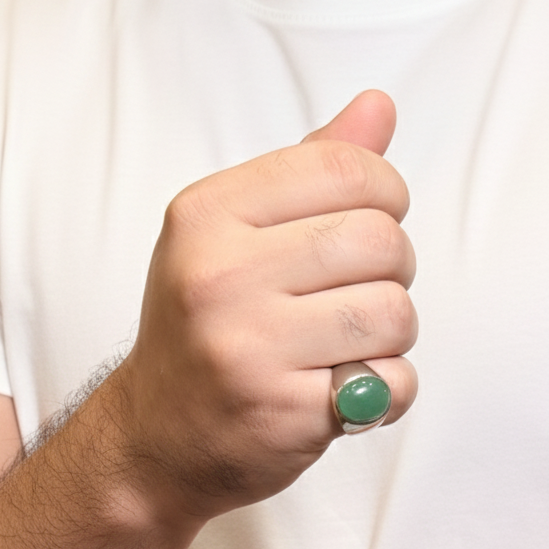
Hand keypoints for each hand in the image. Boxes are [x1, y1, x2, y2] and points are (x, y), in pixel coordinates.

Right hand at [109, 89, 417, 523]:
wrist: (154, 440)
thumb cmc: (205, 327)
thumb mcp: (233, 234)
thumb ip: (308, 170)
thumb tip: (380, 107)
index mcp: (207, 215)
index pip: (346, 169)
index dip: (385, 193)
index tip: (368, 222)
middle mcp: (221, 277)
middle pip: (381, 239)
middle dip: (392, 268)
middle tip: (356, 292)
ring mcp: (249, 348)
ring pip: (395, 312)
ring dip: (391, 333)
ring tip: (347, 343)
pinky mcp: (283, 412)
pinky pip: (391, 382)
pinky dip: (386, 389)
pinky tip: (343, 388)